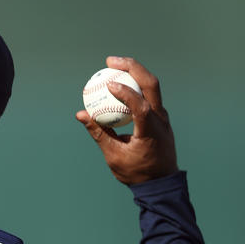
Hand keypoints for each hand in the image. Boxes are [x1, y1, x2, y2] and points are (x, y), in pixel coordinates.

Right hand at [76, 56, 177, 184]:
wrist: (161, 182)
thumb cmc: (136, 172)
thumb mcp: (114, 155)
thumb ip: (98, 133)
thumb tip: (82, 114)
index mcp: (151, 131)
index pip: (141, 105)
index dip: (126, 92)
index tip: (109, 84)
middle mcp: (161, 119)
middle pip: (151, 84)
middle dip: (132, 67)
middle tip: (110, 61)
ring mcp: (163, 116)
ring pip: (152, 85)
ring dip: (134, 71)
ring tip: (113, 65)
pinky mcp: (159, 116)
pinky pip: (147, 94)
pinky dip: (134, 83)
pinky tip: (118, 81)